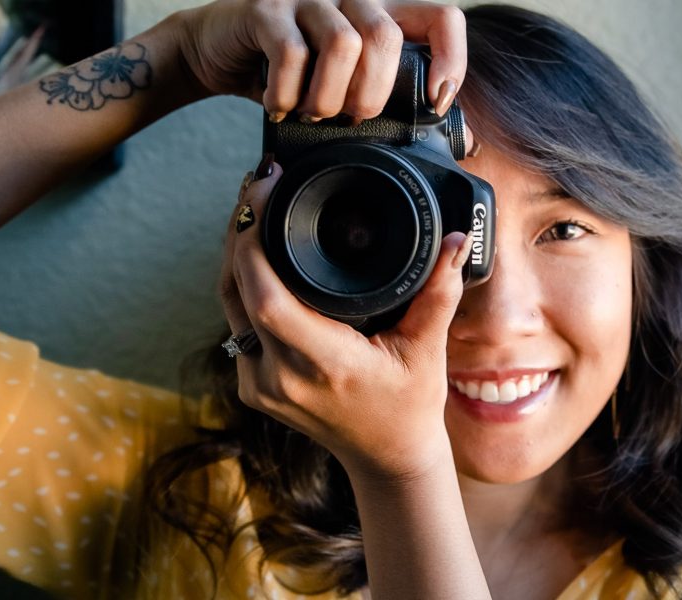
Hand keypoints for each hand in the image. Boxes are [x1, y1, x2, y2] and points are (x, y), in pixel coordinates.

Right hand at [173, 0, 467, 120]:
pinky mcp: (267, 9)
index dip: (450, 59)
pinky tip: (279, 107)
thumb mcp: (347, 87)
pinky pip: (291, 53)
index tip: (435, 100)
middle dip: (372, 93)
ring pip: (344, 44)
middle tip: (350, 117)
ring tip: (313, 113)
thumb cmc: (289, 73)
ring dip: (329, 96)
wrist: (217, 51)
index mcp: (380, 13)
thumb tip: (460, 141)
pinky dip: (287, 94)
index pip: (440, 18)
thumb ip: (393, 101)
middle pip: (386, 36)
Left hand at [219, 164, 471, 480]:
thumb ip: (439, 292)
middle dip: (241, 231)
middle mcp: (281, 378)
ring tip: (254, 208)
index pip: (267, 300)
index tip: (267, 193)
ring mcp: (258, 385)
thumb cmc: (408, 406)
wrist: (386, 456)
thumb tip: (453, 239)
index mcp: (325, 366)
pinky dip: (240, 283)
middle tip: (260, 185)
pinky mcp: (251, 385)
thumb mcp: (427, 349)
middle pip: (235, 290)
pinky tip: (255, 253)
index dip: (254, 243)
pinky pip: (235, 321)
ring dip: (234, 253)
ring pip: (227, 304)